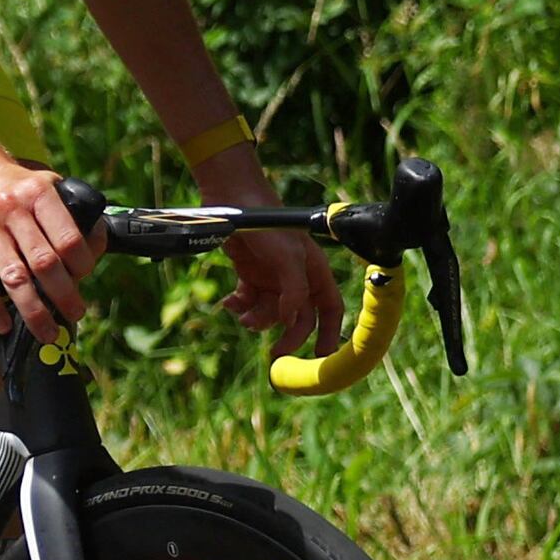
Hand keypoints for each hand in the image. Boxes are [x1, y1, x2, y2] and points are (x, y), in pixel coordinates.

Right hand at [0, 153, 95, 336]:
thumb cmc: (17, 188)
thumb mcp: (49, 186)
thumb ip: (73, 214)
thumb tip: (96, 246)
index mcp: (39, 193)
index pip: (68, 237)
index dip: (82, 265)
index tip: (84, 277)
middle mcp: (11, 208)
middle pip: (44, 262)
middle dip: (64, 295)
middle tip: (76, 313)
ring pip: (14, 277)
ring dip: (33, 310)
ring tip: (47, 331)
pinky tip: (4, 323)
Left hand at [224, 221, 350, 353]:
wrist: (233, 202)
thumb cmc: (268, 226)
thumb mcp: (288, 257)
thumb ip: (294, 291)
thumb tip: (293, 321)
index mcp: (315, 273)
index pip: (331, 309)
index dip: (330, 333)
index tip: (321, 357)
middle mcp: (297, 278)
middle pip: (298, 318)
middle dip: (287, 334)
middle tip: (275, 353)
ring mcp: (272, 278)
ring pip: (270, 312)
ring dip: (257, 319)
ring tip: (241, 314)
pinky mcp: (249, 275)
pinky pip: (247, 302)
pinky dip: (238, 305)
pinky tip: (228, 302)